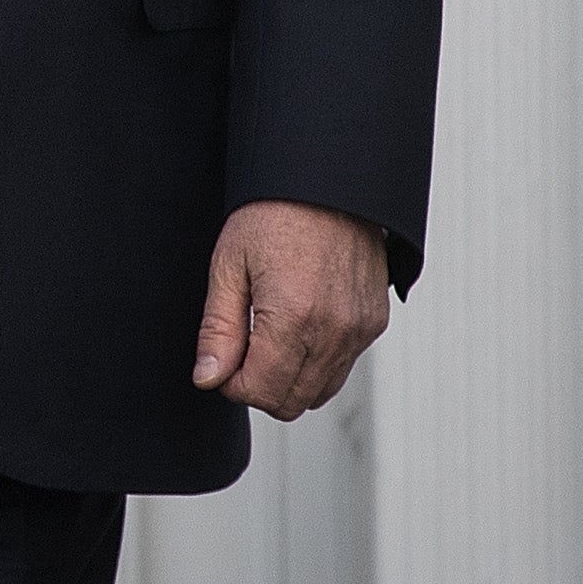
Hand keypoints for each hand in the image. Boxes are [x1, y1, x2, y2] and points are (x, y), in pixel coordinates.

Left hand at [190, 200, 390, 418]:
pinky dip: (315, 362)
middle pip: (291, 402)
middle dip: (259, 386)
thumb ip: (219, 330)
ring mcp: (359, 330)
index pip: (261, 391)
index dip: (231, 383)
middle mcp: (334, 331)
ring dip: (287, 378)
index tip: (222, 358)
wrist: (327, 182)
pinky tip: (296, 327)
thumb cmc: (273, 214)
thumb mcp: (229, 266)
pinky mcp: (374, 323)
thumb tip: (208, 378)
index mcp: (294, 317)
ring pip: (318, 392)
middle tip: (241, 348)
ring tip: (267, 333)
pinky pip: (341, 368)